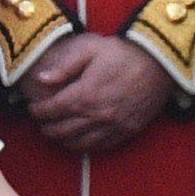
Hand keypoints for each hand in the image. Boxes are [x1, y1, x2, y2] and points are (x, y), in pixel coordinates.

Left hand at [15, 34, 175, 155]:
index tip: (33, 109)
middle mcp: (98, 115)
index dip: (38, 112)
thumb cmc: (125, 53)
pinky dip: (84, 146)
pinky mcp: (128, 131)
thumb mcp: (91, 49)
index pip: (52, 111)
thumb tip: (41, 79)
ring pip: (79, 143)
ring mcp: (114, 126)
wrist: (161, 64)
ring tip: (55, 134)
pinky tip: (78, 140)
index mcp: (85, 94)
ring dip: (63, 140)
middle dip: (47, 128)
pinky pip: (101, 146)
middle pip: (62, 131)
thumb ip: (64, 66)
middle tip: (41, 123)